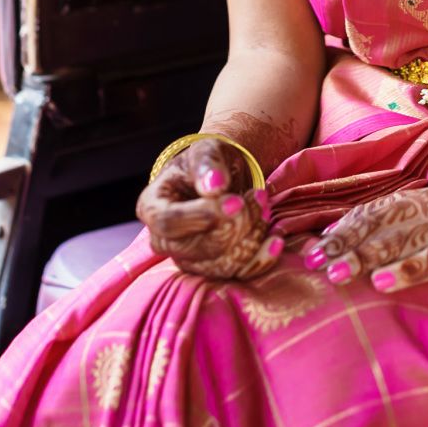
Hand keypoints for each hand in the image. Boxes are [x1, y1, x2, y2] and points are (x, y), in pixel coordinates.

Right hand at [135, 137, 284, 279]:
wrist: (221, 179)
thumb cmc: (207, 163)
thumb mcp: (206, 151)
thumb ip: (208, 164)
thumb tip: (214, 186)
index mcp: (152, 207)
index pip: (170, 222)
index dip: (204, 215)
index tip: (236, 202)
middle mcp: (163, 240)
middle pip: (199, 247)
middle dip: (236, 224)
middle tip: (259, 196)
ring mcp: (187, 259)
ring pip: (220, 264)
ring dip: (250, 237)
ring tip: (265, 208)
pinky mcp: (211, 270)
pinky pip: (237, 275)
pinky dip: (260, 259)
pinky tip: (275, 240)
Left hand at [302, 178, 427, 319]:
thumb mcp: (419, 203)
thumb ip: (379, 218)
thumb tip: (328, 234)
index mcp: (419, 204)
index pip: (375, 218)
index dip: (345, 236)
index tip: (315, 255)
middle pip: (400, 236)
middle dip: (365, 253)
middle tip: (334, 273)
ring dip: (410, 268)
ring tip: (381, 282)